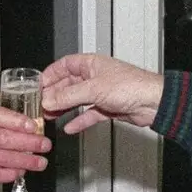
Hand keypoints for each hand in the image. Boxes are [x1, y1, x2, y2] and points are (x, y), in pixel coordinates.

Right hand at [0, 101, 50, 185]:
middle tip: (45, 146)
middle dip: (29, 143)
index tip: (34, 127)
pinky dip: (9, 174)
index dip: (18, 122)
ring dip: (24, 161)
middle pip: (4, 138)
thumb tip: (26, 125)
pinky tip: (21, 172)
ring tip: (40, 162)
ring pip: (1, 158)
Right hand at [40, 54, 162, 133]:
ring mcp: (101, 92)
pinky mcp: (108, 107)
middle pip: (68, 84)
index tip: (38, 86)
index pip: (64, 65)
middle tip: (40, 105)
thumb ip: (68, 96)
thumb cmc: (131, 86)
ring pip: (77, 100)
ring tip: (50, 116)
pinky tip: (70, 127)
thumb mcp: (93, 89)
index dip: (50, 74)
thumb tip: (48, 99)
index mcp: (91, 64)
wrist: (153, 103)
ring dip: (63, 108)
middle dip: (54, 94)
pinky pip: (89, 114)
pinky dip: (79, 120)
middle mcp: (95, 76)